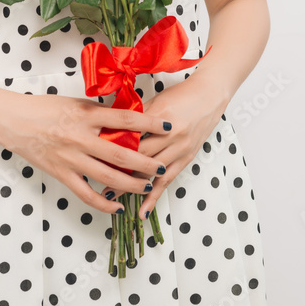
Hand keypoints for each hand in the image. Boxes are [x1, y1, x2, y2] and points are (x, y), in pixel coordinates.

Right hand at [0, 90, 172, 214]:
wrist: (13, 120)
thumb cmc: (45, 107)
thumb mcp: (75, 103)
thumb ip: (99, 112)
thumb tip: (126, 118)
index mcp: (86, 114)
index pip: (126, 118)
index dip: (150, 123)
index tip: (168, 126)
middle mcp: (81, 136)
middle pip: (121, 153)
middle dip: (145, 163)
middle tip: (161, 167)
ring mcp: (71, 157)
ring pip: (107, 177)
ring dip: (131, 185)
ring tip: (147, 187)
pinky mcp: (61, 174)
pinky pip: (86, 194)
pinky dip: (104, 204)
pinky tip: (118, 208)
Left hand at [100, 72, 227, 217]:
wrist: (210, 96)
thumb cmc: (182, 94)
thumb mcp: (157, 99)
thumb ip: (137, 114)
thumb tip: (112, 124)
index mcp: (160, 117)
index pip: (131, 134)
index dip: (112, 144)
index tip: (94, 153)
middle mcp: (171, 135)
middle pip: (138, 156)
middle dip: (116, 167)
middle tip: (96, 177)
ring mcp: (179, 149)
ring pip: (150, 172)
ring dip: (129, 185)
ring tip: (110, 195)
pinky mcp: (186, 159)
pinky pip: (167, 181)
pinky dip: (153, 197)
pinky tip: (142, 211)